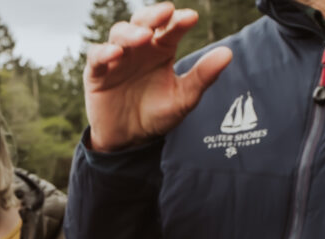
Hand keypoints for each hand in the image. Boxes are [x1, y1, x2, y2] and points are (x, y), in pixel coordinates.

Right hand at [85, 2, 232, 150]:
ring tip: (143, 37)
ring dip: (130, 32)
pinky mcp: (96, 72)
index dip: (179, 20)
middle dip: (152, 14)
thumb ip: (203, 76)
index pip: (171, 27)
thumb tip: (228, 53)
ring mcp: (117, 58)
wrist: (130, 140)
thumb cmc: (157, 115)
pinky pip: (96, 56)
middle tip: (166, 13)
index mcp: (162, 49)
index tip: (191, 18)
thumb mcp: (183, 98)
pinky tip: (115, 54)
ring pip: (120, 33)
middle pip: (143, 20)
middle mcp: (139, 48)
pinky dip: (103, 52)